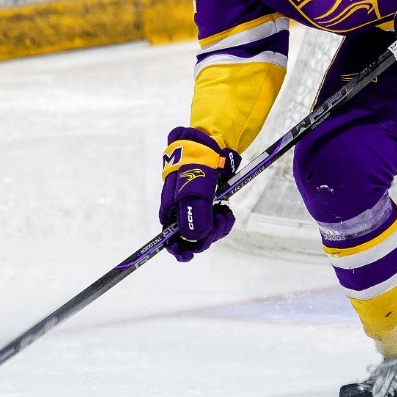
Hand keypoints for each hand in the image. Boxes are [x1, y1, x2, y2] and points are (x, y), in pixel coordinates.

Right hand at [159, 127, 239, 260]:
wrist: (212, 141)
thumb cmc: (199, 164)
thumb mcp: (196, 191)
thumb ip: (194, 216)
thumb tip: (194, 240)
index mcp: (171, 208)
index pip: (170, 237)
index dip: (179, 249)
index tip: (189, 254)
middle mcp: (181, 209)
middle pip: (190, 237)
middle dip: (206, 236)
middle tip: (220, 223)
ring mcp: (196, 205)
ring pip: (205, 230)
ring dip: (217, 227)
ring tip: (226, 214)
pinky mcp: (210, 202)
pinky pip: (215, 221)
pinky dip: (223, 220)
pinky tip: (227, 211)